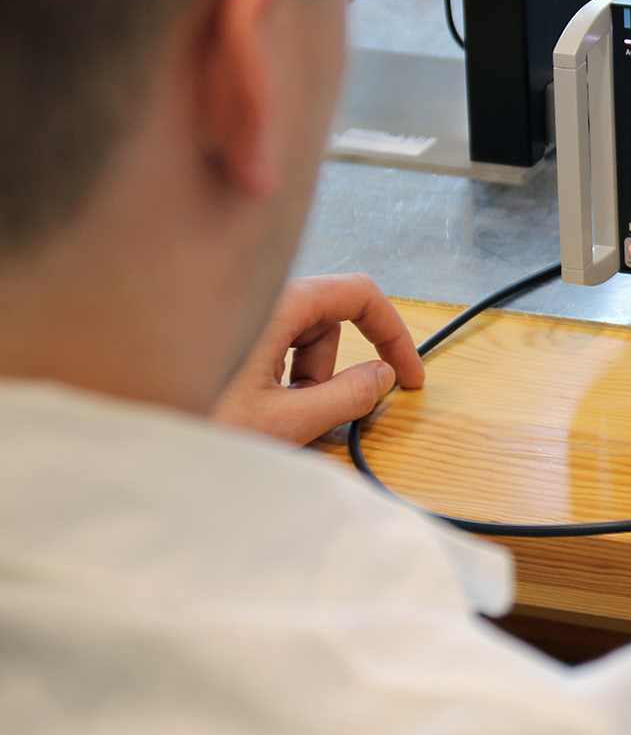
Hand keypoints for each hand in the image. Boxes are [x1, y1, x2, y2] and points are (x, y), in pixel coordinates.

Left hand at [211, 274, 424, 444]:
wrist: (120, 440)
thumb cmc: (190, 425)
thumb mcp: (285, 422)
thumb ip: (346, 398)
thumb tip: (380, 378)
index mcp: (277, 305)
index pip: (360, 294)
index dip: (394, 333)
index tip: (406, 375)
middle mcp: (257, 300)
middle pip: (327, 323)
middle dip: (333, 370)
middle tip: (316, 416)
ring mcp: (235, 318)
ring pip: (297, 340)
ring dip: (303, 381)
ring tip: (269, 421)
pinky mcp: (217, 337)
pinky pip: (268, 349)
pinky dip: (276, 381)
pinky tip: (247, 413)